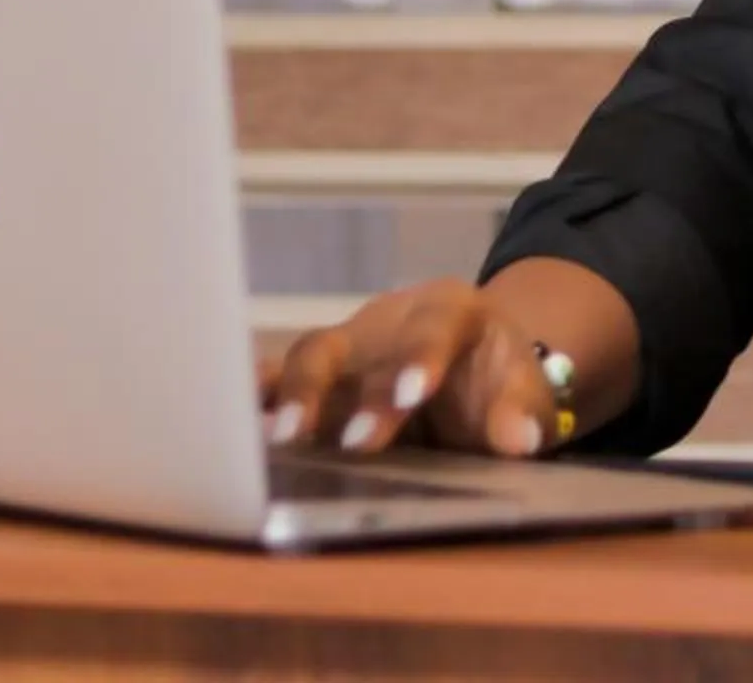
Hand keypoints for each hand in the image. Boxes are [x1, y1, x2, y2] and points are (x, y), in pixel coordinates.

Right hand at [260, 278, 564, 458]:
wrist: (473, 370)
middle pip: (349, 342)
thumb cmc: (497, 379)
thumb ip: (520, 412)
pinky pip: (276, 380)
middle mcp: (385, 322)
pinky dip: (253, 398)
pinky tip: (229, 426)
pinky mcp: (319, 377)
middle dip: (340, 389)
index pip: (434, 326)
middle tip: (347, 442)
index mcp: (447, 311)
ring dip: (291, 398)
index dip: (421, 356)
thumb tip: (518, 440)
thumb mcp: (523, 391)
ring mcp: (345, 348)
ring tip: (282, 441)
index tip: (413, 395)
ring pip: (306, 358)